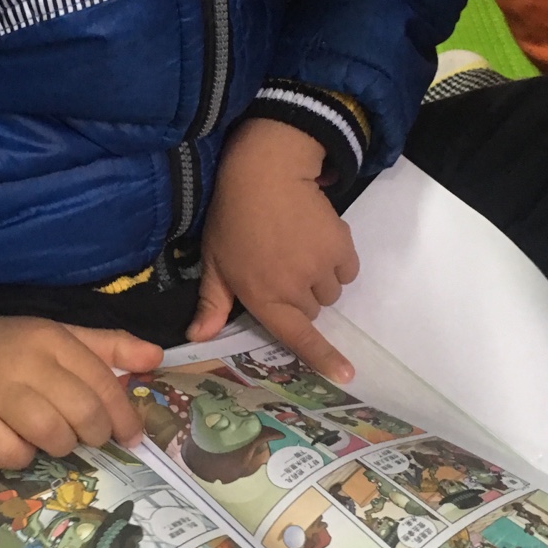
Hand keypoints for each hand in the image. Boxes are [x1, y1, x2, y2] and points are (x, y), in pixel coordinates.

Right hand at [0, 316, 162, 467]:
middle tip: (92, 438)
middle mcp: (26, 365)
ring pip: (51, 434)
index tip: (133, 434)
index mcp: (51, 339)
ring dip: (62, 446)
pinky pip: (11, 454)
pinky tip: (21, 445)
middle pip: (81, 412)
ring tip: (56, 439)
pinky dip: (23, 457)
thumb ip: (108, 346)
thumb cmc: (9, 346)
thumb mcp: (58, 334)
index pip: (101, 381)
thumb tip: (156, 357)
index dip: (124, 414)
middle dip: (96, 433)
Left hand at [187, 118, 359, 380]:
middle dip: (300, 296)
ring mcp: (320, 266)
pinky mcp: (341, 245)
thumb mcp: (214, 260)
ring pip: (331, 291)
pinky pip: (348, 269)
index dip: (323, 358)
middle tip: (281, 265)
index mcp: (263, 296)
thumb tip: (199, 337)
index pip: (297, 336)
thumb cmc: (232, 218)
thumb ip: (212, 302)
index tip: (346, 376)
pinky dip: (337, 261)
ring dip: (319, 278)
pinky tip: (317, 239)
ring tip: (298, 249)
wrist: (265, 172)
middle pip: (312, 311)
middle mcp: (295, 288)